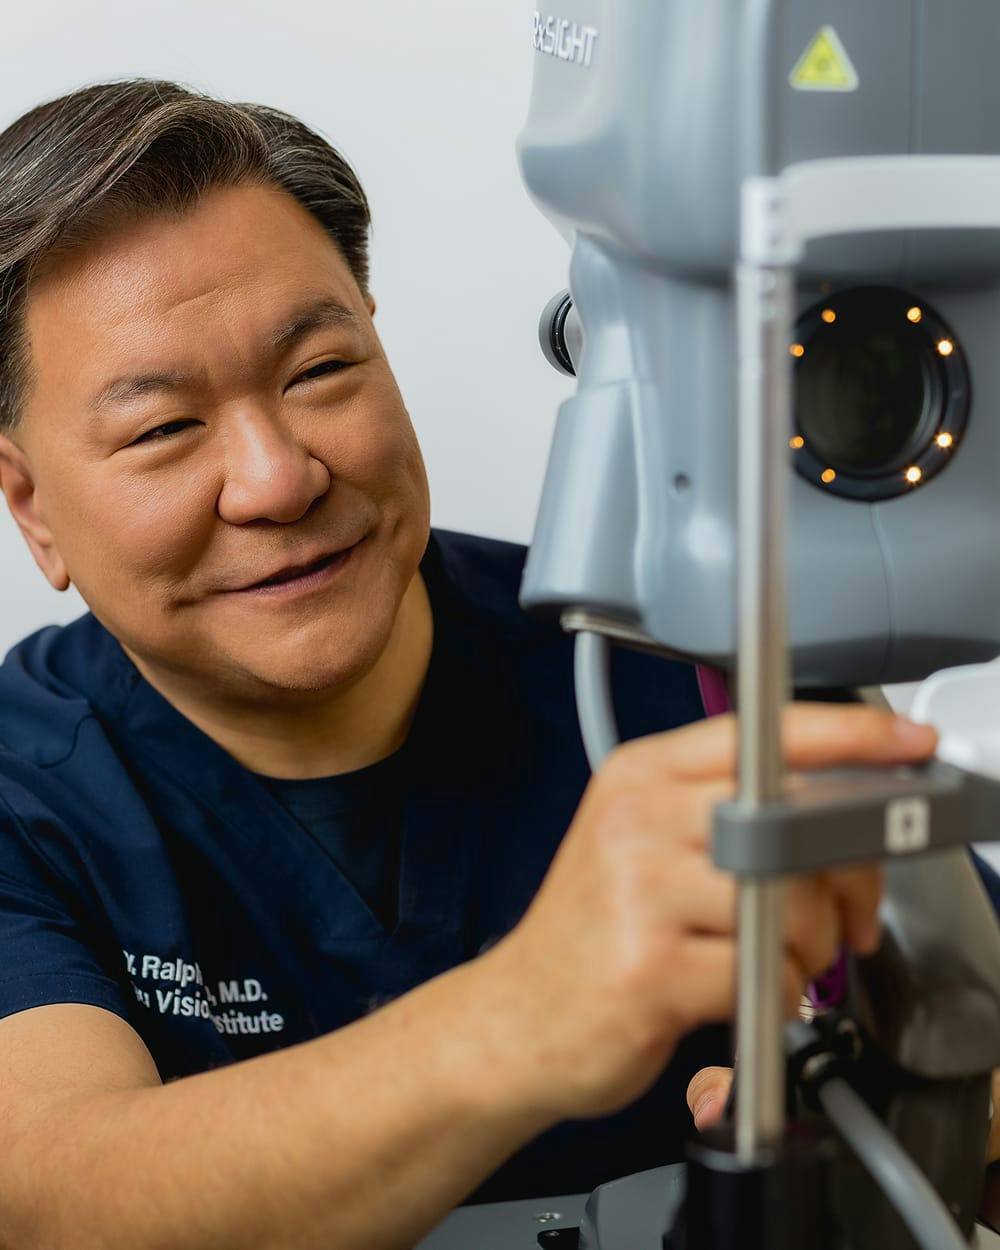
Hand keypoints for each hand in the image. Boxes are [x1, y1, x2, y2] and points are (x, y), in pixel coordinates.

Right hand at [487, 705, 936, 1124]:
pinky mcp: (649, 966)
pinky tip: (738, 993)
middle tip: (844, 912)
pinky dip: (773, 995)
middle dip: (842, 877)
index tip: (903, 744)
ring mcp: (637, 891)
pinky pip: (762, 974)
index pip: (762, 732)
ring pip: (785, 903)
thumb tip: (843, 807)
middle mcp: (635, 819)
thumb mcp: (643, 842)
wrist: (518, 1016)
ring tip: (773, 961)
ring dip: (804, 949)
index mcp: (640, 776)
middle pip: (792, 821)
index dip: (848, 735)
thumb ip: (729, 812)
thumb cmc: (595, 931)